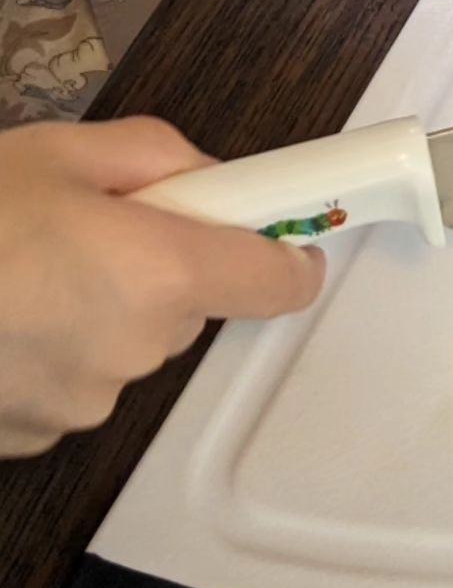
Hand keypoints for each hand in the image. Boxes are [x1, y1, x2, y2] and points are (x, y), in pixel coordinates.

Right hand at [0, 117, 324, 457]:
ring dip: (98, 312)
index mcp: (160, 273)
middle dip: (159, 268)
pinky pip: (72, 381)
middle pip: (190, 308)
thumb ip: (160, 157)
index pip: (277, 283)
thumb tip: (208, 182)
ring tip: (17, 272)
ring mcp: (81, 403)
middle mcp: (134, 350)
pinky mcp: (32, 437)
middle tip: (88, 230)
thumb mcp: (59, 150)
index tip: (289, 238)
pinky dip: (50, 351)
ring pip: (127, 346)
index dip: (288, 256)